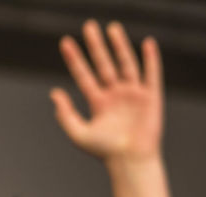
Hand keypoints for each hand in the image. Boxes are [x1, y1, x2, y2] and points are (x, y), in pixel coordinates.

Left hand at [50, 20, 162, 161]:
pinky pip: (151, 74)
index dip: (75, 59)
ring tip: (112, 28)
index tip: (65, 42)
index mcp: (99, 102)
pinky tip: (148, 44)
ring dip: (119, 46)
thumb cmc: (106, 152)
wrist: (131, 161)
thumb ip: (65, 114)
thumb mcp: (78, 133)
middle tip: (89, 26)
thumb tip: (54, 93)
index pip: (84, 75)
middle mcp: (116, 95)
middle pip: (104, 64)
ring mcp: (134, 95)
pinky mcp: (151, 98)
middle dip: (96, 46)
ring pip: (126, 64)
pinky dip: (151, 60)